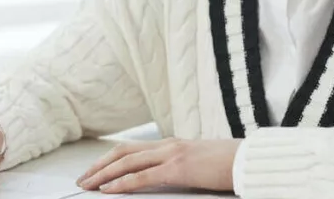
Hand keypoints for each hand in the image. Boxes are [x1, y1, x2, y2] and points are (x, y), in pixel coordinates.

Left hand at [76, 138, 240, 193]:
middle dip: (99, 166)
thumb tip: (162, 178)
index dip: (109, 159)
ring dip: (103, 174)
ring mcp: (171, 155)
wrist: (249, 160)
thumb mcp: (197, 164)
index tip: (95, 170)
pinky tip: (109, 189)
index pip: (131, 148)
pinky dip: (122, 182)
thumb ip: (177, 167)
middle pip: (122, 152)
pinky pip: (142, 176)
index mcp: (171, 143)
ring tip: (88, 185)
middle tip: (83, 179)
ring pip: (126, 162)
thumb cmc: (228, 164)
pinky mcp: (178, 169)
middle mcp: (167, 145)